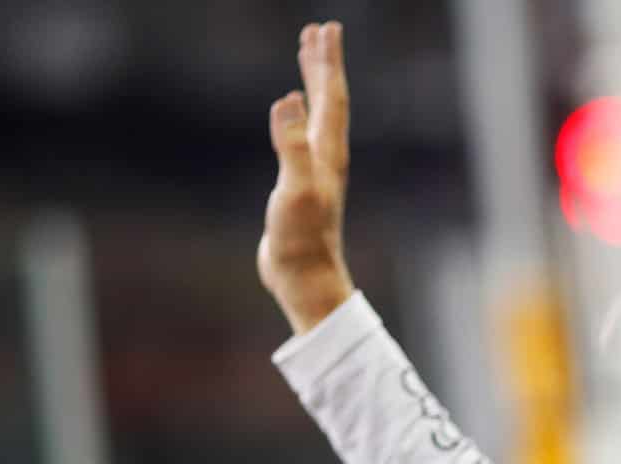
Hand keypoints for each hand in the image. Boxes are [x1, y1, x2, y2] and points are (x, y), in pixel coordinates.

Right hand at [258, 21, 356, 336]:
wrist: (304, 277)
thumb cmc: (301, 238)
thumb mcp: (295, 188)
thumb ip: (291, 145)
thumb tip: (289, 100)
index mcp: (327, 152)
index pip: (332, 96)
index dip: (327, 62)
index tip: (325, 29)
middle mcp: (326, 156)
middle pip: (329, 100)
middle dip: (322, 64)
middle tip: (317, 31)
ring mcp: (314, 169)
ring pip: (317, 116)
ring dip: (312, 85)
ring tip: (305, 58)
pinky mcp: (299, 183)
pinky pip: (301, 135)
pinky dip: (297, 115)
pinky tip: (291, 114)